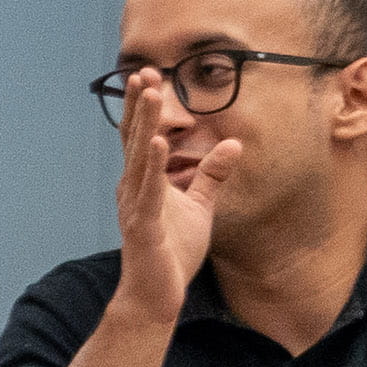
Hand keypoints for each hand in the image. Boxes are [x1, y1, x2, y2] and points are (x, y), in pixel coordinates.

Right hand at [109, 73, 239, 319]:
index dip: (144, 108)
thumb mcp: (199, 206)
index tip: (150, 76)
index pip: (142, 137)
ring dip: (145, 124)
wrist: (156, 295)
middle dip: (140, 106)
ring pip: (139, 158)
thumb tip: (234, 143)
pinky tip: (158, 144)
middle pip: (134, 139)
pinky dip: (154, 166)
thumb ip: (211, 174)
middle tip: (145, 71)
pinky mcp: (144, 227)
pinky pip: (150, 192)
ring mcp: (135, 207)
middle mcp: (133, 189)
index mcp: (144, 182)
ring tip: (149, 93)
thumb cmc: (173, 251)